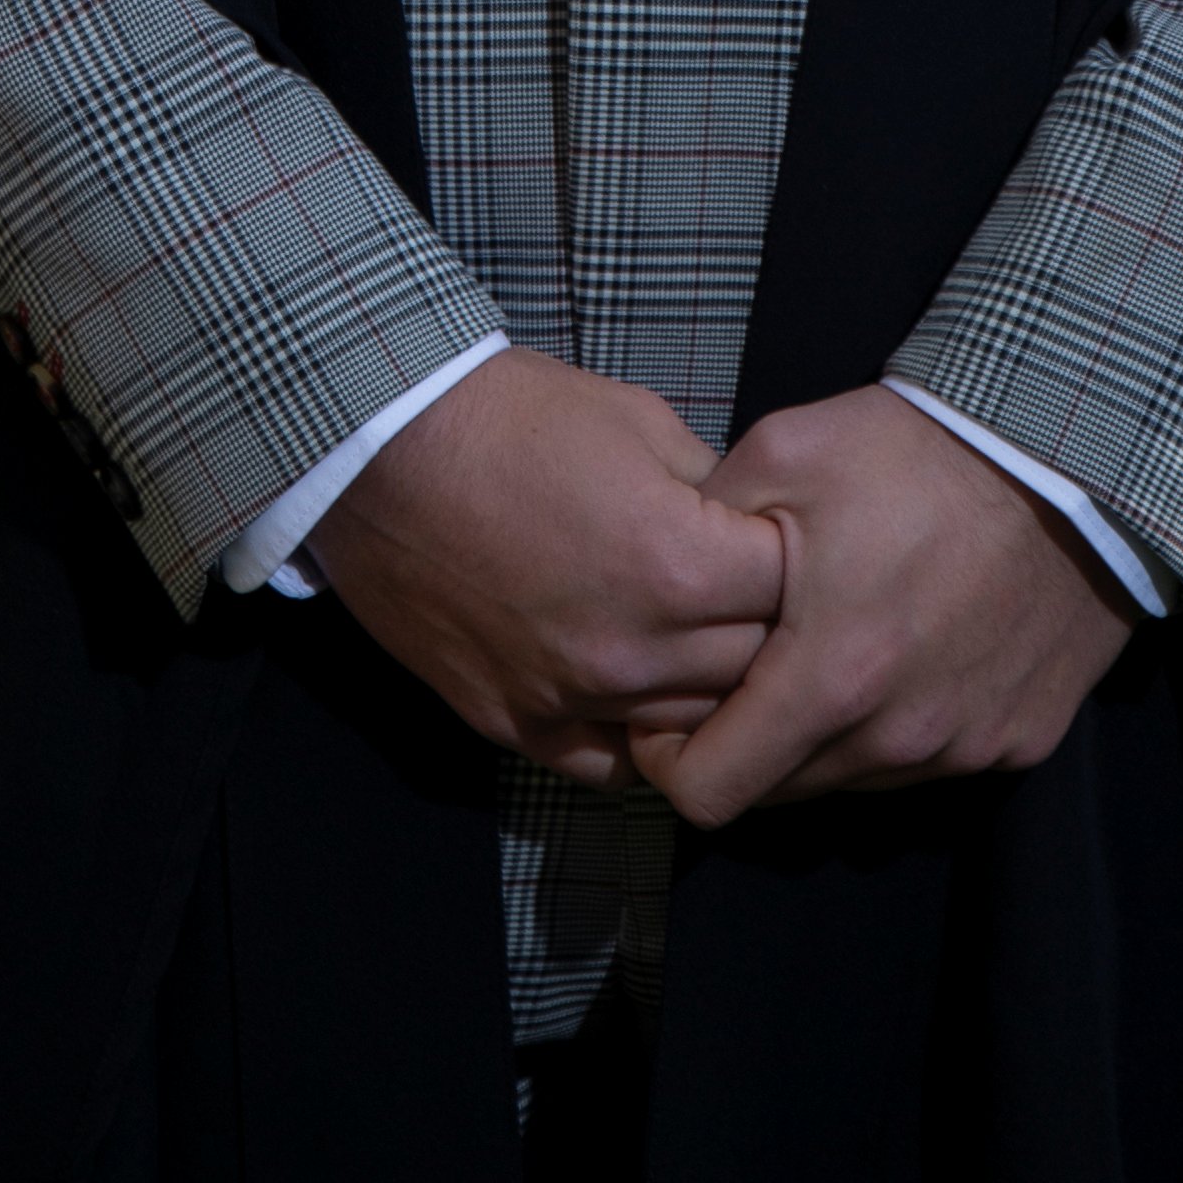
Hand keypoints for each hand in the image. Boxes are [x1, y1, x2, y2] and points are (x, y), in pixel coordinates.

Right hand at [310, 344, 785, 779]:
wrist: (385, 449)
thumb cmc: (514, 419)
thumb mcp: (640, 421)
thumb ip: (712, 489)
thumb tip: (753, 528)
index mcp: (676, 564)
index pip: (790, 592)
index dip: (798, 559)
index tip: (787, 540)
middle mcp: (634, 649)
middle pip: (753, 671)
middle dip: (768, 629)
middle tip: (755, 594)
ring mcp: (574, 697)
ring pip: (690, 727)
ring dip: (710, 689)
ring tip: (704, 641)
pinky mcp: (520, 723)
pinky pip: (612, 763)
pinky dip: (638, 734)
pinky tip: (641, 691)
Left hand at [637, 385, 1142, 825]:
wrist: (1070, 452)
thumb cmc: (917, 449)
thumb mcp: (782, 455)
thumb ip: (703, 533)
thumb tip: (658, 596)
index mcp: (828, 681)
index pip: (708, 794)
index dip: (670, 756)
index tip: (673, 707)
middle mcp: (895, 739)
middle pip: (779, 791)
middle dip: (749, 740)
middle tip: (755, 661)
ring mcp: (963, 748)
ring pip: (853, 778)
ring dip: (827, 732)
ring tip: (839, 640)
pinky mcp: (1017, 741)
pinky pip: (930, 760)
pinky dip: (903, 722)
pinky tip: (914, 645)